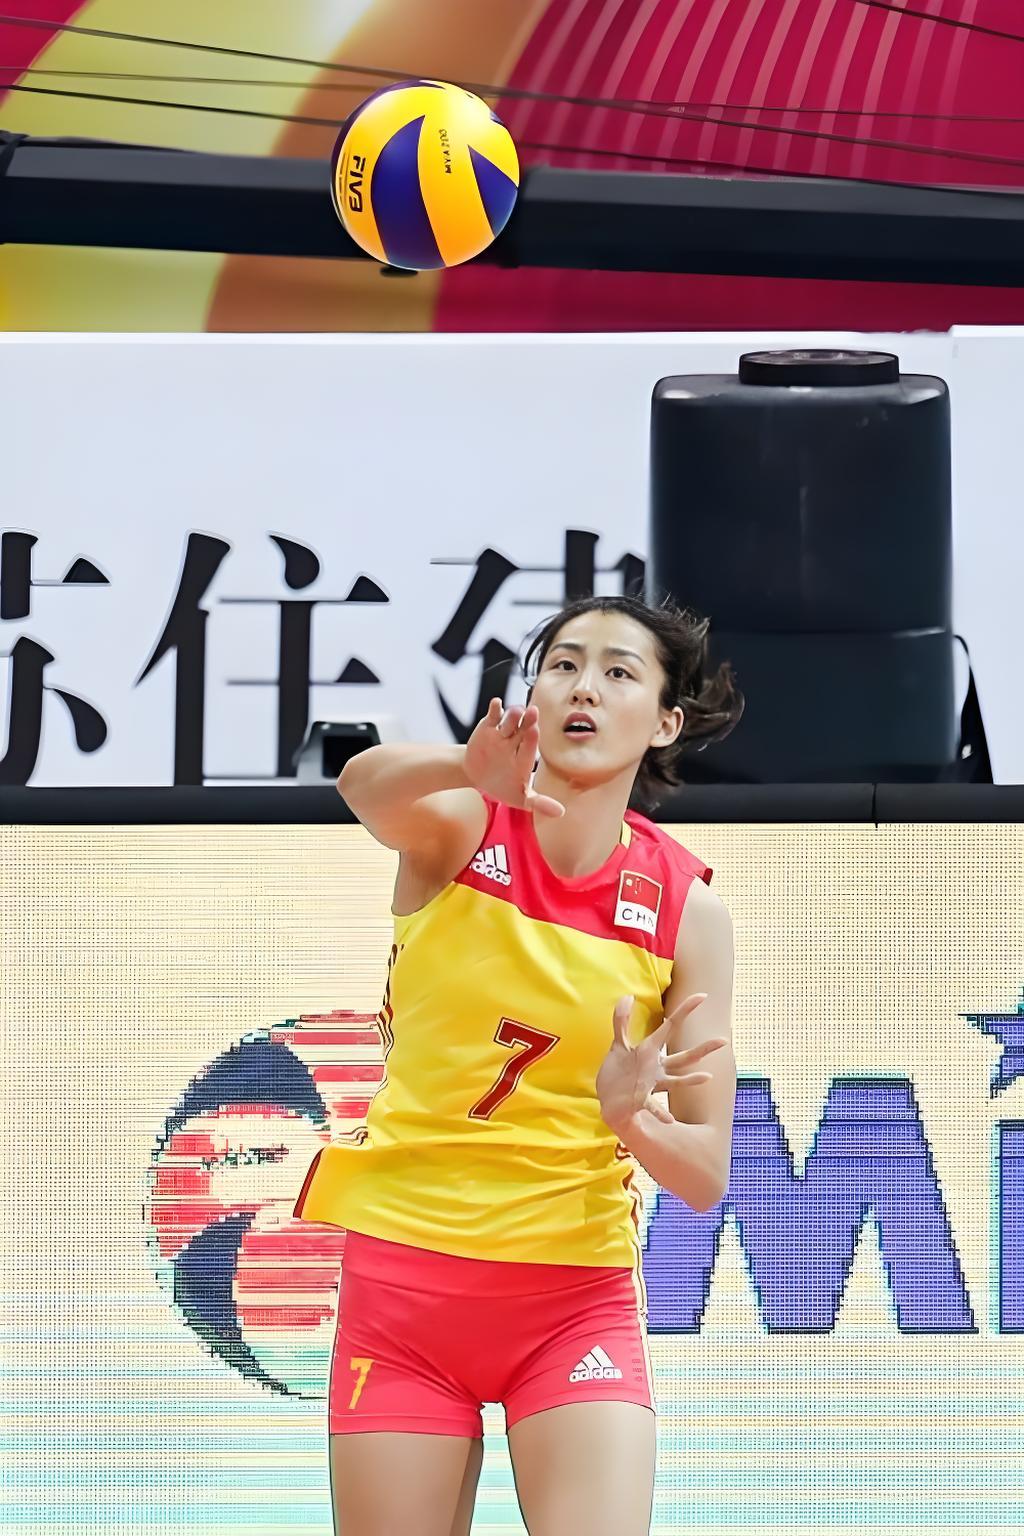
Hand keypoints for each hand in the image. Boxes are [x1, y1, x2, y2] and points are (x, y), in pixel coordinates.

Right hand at [464, 698, 564, 817]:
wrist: (477, 777)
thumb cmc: (502, 787)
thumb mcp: (520, 798)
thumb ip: (539, 803)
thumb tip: (561, 813)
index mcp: (526, 756)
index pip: (530, 745)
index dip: (531, 738)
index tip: (534, 731)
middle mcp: (516, 742)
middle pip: (522, 729)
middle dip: (527, 721)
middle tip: (532, 712)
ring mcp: (502, 733)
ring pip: (509, 721)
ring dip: (512, 715)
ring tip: (515, 711)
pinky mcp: (488, 727)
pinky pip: (493, 716)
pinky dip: (495, 709)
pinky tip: (497, 703)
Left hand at [596, 992, 727, 1131]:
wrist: (610, 1099)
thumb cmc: (618, 1072)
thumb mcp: (619, 1044)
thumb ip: (622, 1020)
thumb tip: (629, 995)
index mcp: (652, 1051)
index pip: (671, 1026)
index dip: (685, 1010)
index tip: (702, 996)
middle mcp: (657, 1068)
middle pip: (684, 1057)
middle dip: (703, 1050)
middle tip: (724, 1041)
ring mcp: (652, 1083)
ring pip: (676, 1081)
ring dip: (692, 1080)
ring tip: (708, 1077)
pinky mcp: (641, 1099)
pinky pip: (653, 1106)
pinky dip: (661, 1113)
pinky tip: (669, 1119)